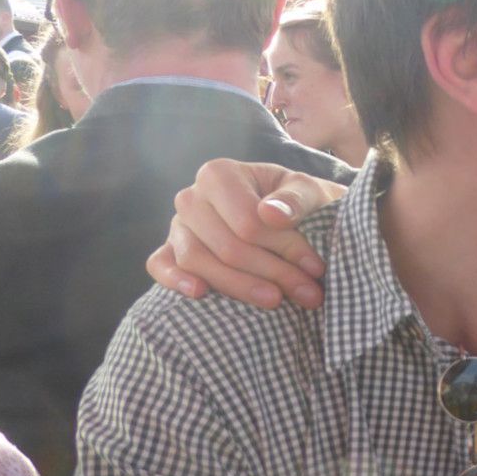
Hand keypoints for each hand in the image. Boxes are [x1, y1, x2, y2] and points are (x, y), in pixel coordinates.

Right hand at [146, 159, 346, 309]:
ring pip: (197, 261)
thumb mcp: (310, 192)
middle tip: (309, 294)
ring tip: (276, 301)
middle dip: (272, 273)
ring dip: (240, 286)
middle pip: (227, 246)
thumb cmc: (299, 202)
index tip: (316, 268)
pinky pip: (160, 265)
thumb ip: (296, 199)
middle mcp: (192, 197)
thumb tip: (272, 214)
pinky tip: (200, 294)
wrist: (290, 214)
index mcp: (219, 175)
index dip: (285, 248)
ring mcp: (177, 225)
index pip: (248, 222)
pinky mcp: (170, 250)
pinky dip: (175, 280)